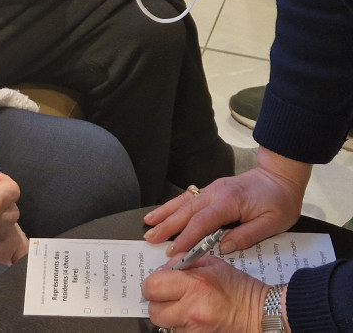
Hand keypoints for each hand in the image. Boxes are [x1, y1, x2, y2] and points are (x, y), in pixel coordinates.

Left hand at [142, 255, 268, 331]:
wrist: (260, 314)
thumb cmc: (238, 288)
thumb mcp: (210, 263)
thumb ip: (182, 262)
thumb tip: (163, 269)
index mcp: (193, 286)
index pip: (152, 287)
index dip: (151, 284)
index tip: (158, 281)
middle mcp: (191, 311)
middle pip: (153, 311)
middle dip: (156, 301)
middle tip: (167, 294)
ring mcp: (195, 330)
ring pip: (164, 324)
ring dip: (168, 314)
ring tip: (183, 305)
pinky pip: (177, 332)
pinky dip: (180, 324)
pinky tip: (191, 315)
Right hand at [143, 148, 310, 257]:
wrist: (280, 176)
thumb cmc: (280, 201)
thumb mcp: (272, 224)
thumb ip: (245, 235)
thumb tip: (222, 248)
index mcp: (229, 201)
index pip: (202, 222)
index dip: (186, 238)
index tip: (174, 252)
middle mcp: (215, 193)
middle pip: (186, 210)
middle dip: (166, 225)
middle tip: (149, 238)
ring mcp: (212, 189)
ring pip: (183, 202)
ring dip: (165, 213)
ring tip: (148, 223)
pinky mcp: (213, 190)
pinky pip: (189, 198)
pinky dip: (174, 205)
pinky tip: (165, 211)